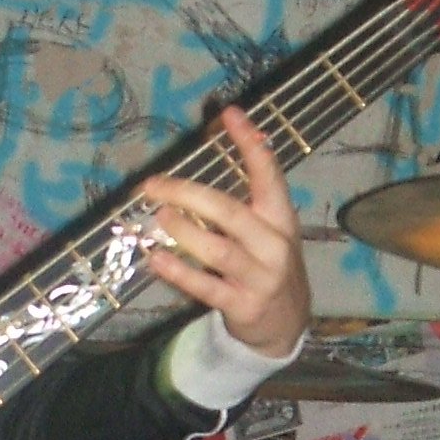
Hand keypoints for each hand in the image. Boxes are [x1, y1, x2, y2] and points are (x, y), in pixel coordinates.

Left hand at [145, 107, 311, 357]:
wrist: (286, 325)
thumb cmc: (268, 265)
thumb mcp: (268, 229)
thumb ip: (248, 195)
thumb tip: (236, 138)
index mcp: (281, 219)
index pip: (269, 174)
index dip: (250, 143)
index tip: (229, 113)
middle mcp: (274, 245)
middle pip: (231, 213)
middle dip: (190, 194)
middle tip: (153, 184)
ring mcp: (260, 278)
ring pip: (219, 251)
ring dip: (185, 232)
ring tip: (158, 215)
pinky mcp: (243, 306)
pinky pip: (207, 288)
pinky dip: (180, 273)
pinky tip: (156, 260)